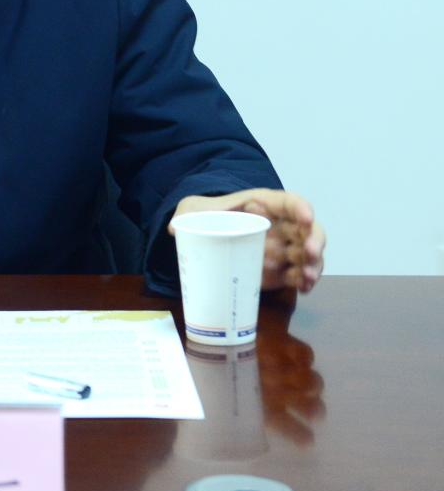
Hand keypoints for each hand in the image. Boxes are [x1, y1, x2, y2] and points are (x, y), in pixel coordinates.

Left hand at [170, 189, 325, 292]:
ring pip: (308, 255)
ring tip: (307, 278)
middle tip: (309, 252)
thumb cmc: (206, 215)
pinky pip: (299, 275)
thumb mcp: (194, 209)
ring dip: (313, 265)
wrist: (206, 234)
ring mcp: (284, 248)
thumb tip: (175, 227)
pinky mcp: (281, 270)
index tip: (306, 217)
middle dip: (314, 240)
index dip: (301, 208)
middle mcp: (281, 225)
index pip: (289, 202)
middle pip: (308, 230)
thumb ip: (187, 214)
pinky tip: (303, 288)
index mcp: (264, 204)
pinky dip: (304, 282)